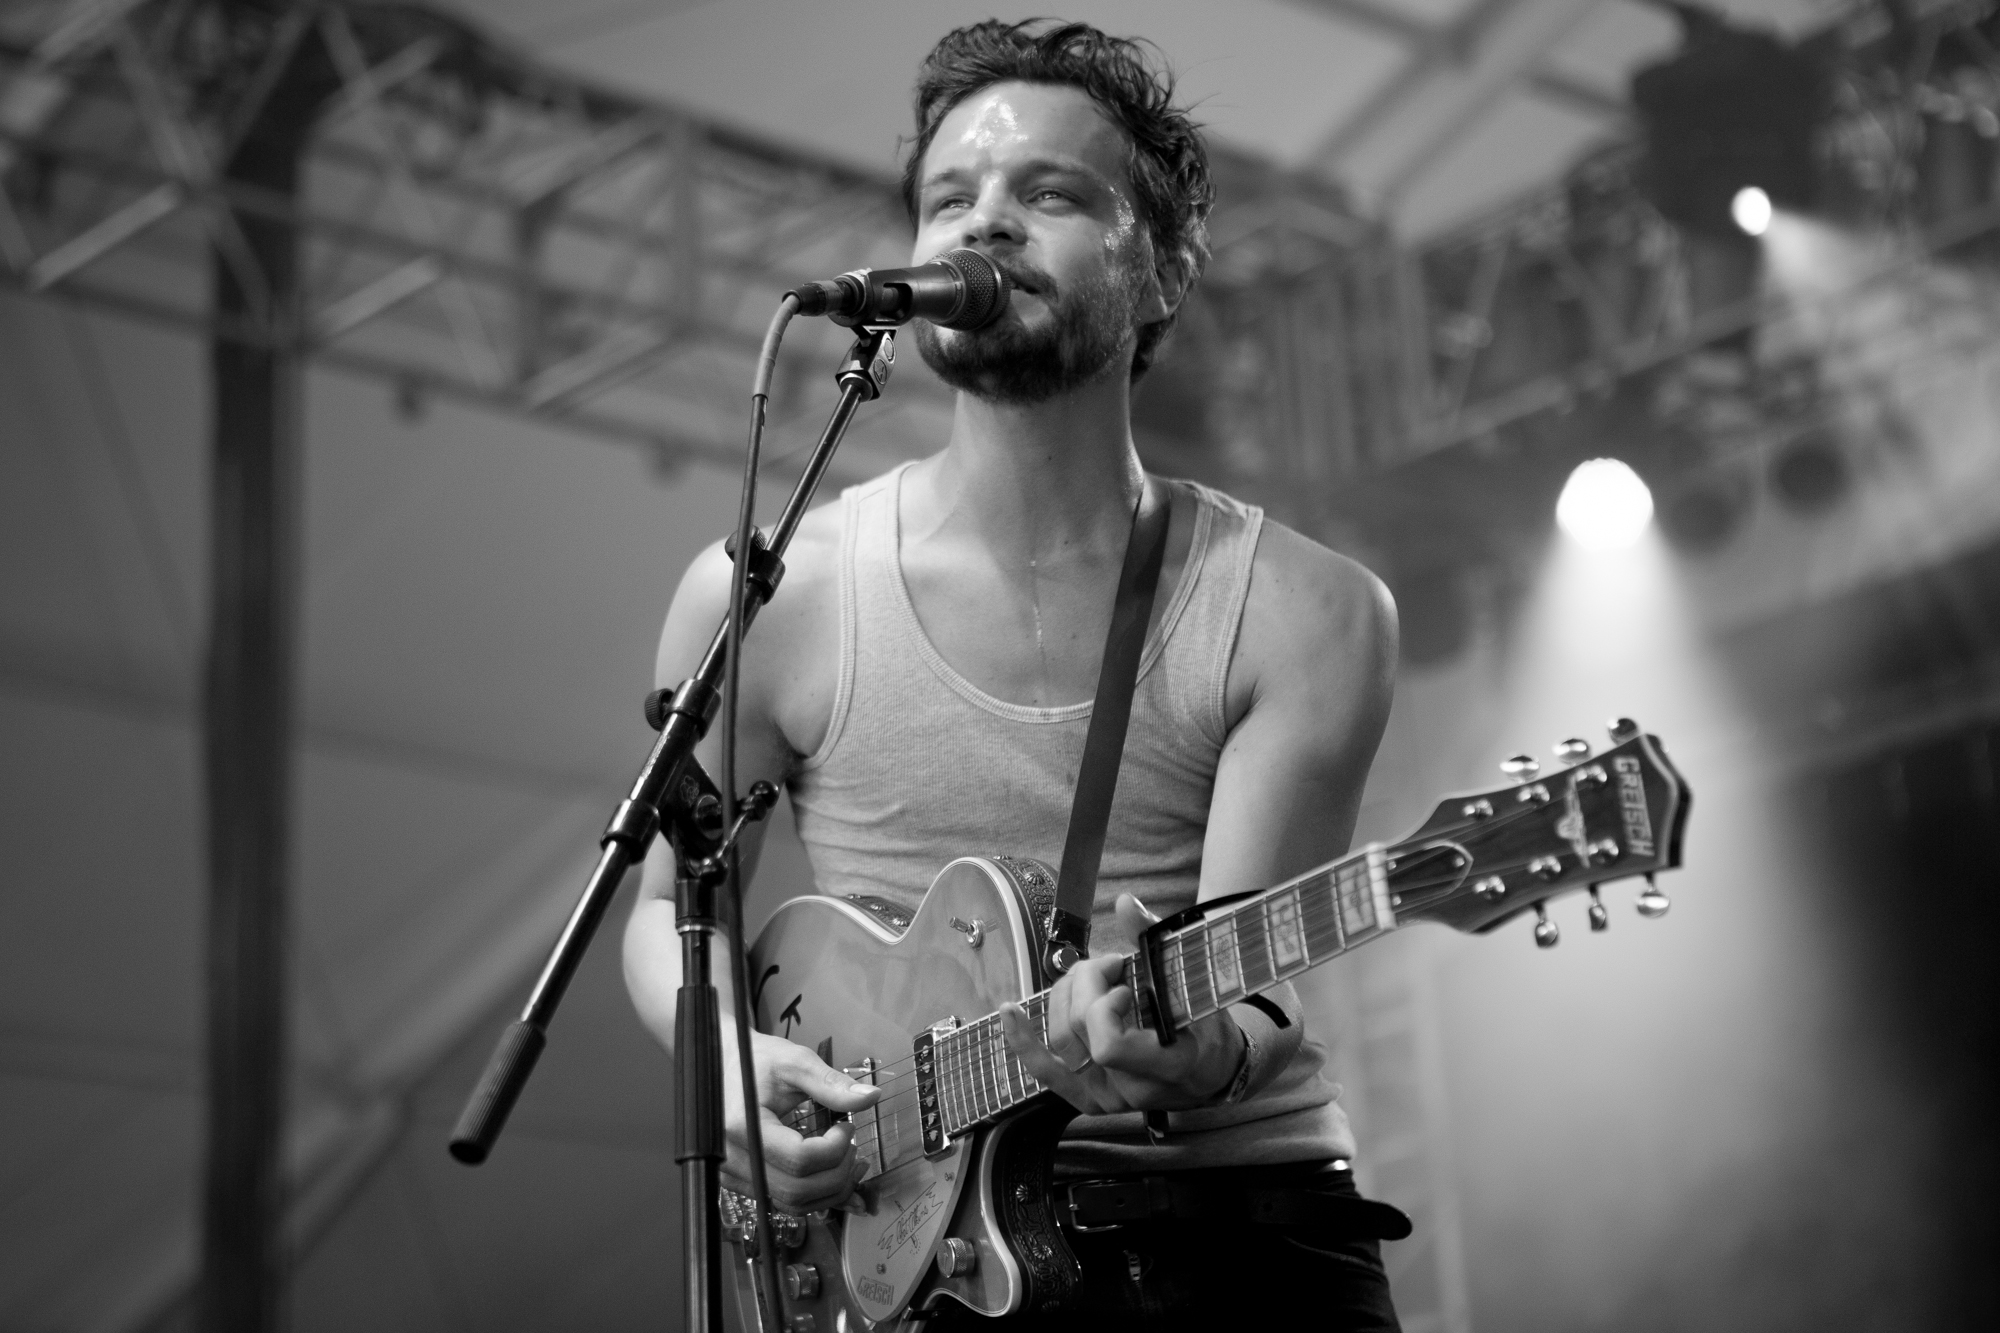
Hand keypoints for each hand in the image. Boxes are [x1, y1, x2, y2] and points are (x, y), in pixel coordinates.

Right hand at [723, 1029, 881, 1212]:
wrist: (720, 1064)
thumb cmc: (755, 1059)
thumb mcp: (794, 1062)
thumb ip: (831, 1083)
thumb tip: (872, 1097)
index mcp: (743, 1126)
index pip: (800, 1160)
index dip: (835, 1148)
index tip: (847, 1126)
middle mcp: (731, 1158)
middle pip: (798, 1190)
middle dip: (838, 1174)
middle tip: (852, 1145)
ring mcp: (732, 1174)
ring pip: (792, 1204)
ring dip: (829, 1190)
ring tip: (848, 1161)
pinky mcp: (739, 1181)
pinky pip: (782, 1201)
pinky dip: (813, 1194)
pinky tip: (830, 1173)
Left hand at [999, 893, 1243, 1115]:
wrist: (1211, 1070)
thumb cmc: (1207, 1023)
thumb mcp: (1193, 982)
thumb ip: (1155, 941)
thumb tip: (1124, 903)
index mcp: (1166, 1065)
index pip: (1109, 1047)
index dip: (1103, 1008)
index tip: (1125, 982)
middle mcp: (1132, 1090)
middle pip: (1080, 1032)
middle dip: (1085, 983)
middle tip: (1110, 964)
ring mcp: (1107, 1099)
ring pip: (1060, 1041)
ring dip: (1064, 997)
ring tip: (1089, 977)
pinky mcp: (1088, 1099)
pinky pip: (1046, 1072)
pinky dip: (1023, 1040)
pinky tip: (1008, 1012)